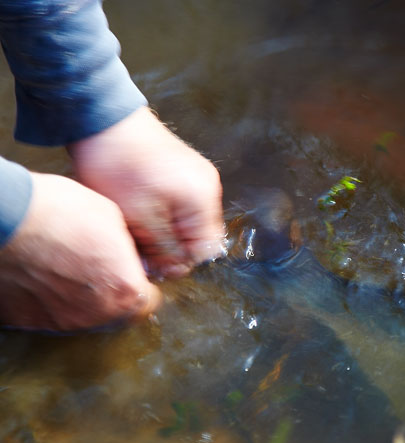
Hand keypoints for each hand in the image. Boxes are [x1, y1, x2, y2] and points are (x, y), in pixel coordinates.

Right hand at [0, 173, 160, 330]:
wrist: (3, 218)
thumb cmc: (57, 211)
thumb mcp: (112, 218)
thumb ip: (127, 250)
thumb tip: (129, 257)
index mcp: (124, 291)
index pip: (147, 303)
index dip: (140, 286)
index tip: (132, 275)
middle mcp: (95, 314)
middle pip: (116, 315)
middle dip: (113, 295)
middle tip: (99, 270)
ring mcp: (59, 321)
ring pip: (82, 317)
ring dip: (81, 299)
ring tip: (66, 268)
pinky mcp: (26, 320)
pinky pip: (46, 314)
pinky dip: (47, 300)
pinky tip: (41, 275)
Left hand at [68, 106, 223, 277]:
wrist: (103, 118)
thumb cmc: (118, 164)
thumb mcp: (140, 216)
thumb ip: (163, 247)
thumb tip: (176, 269)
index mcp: (203, 198)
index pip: (206, 249)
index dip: (179, 262)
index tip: (153, 263)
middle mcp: (208, 187)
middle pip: (198, 235)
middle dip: (170, 247)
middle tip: (140, 246)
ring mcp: (197, 176)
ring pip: (186, 222)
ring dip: (164, 231)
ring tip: (136, 226)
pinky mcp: (183, 170)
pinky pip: (179, 205)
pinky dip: (162, 214)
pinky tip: (139, 210)